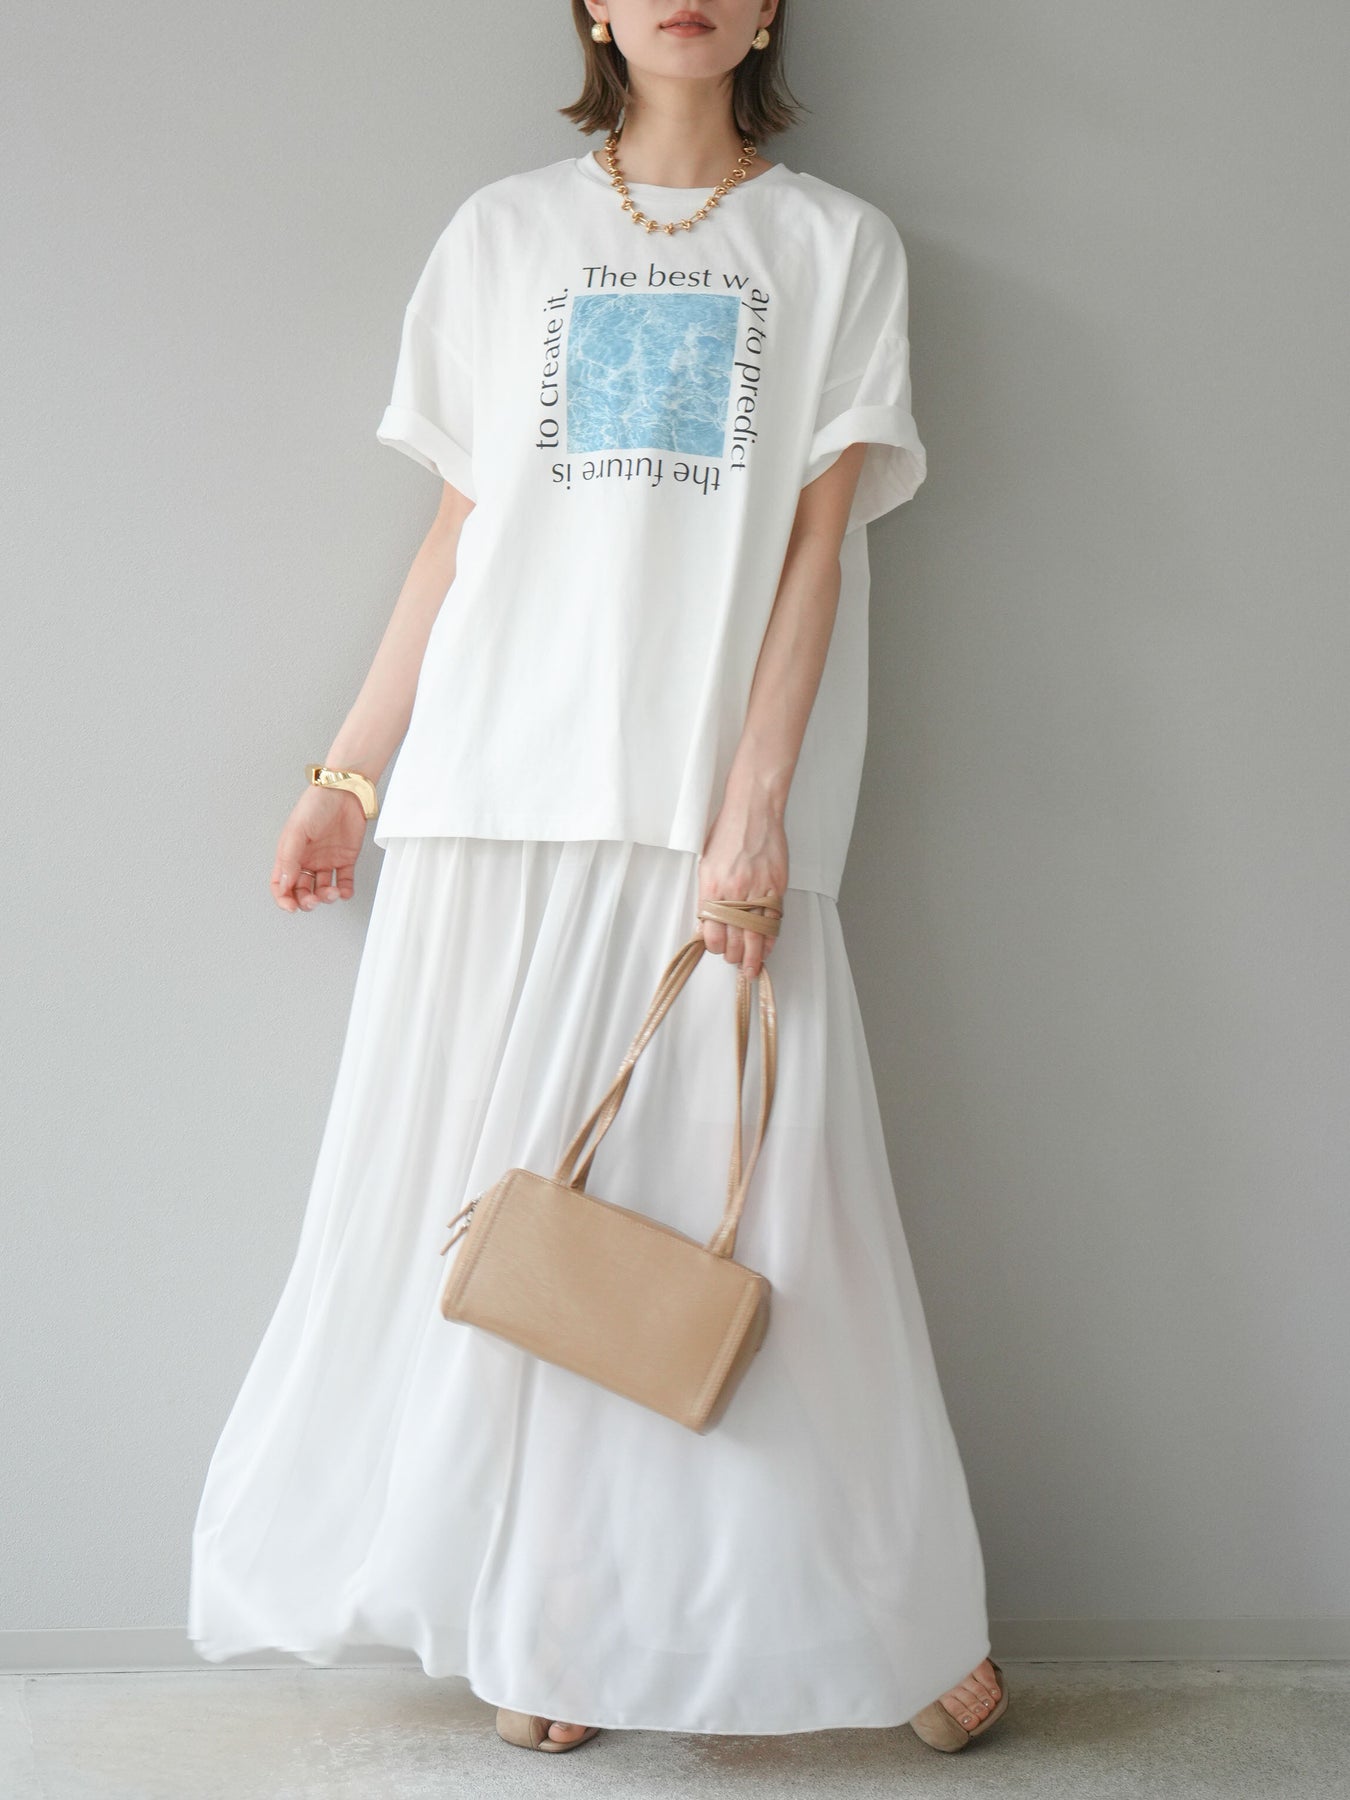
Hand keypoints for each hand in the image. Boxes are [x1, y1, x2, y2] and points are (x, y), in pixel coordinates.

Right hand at [271, 785, 367, 911]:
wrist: (345, 791)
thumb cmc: (316, 805)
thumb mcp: (297, 832)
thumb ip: (289, 859)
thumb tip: (283, 885)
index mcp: (290, 854)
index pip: (281, 884)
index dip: (283, 898)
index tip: (291, 907)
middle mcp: (307, 860)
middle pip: (302, 891)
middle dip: (306, 901)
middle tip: (314, 900)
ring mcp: (326, 860)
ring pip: (323, 889)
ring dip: (326, 897)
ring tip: (331, 892)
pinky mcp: (345, 858)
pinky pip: (344, 881)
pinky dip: (344, 890)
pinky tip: (343, 891)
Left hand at [697, 804, 787, 980]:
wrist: (753, 810)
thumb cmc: (727, 833)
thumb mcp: (706, 864)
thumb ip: (708, 894)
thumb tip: (707, 923)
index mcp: (712, 886)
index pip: (711, 931)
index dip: (714, 947)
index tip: (717, 950)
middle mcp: (734, 891)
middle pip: (734, 938)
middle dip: (734, 957)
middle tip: (736, 964)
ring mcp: (758, 889)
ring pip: (756, 934)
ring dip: (753, 956)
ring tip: (751, 969)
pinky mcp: (776, 885)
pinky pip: (774, 920)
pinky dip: (770, 937)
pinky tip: (767, 947)